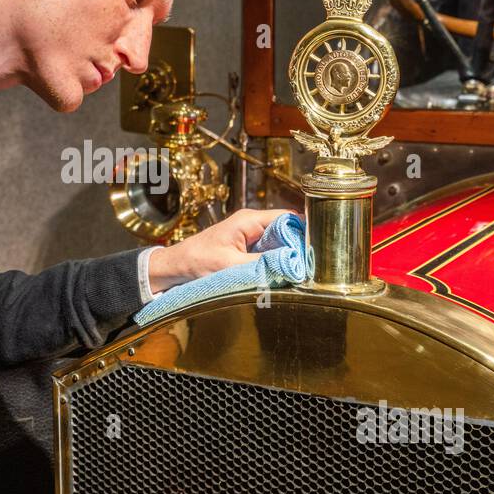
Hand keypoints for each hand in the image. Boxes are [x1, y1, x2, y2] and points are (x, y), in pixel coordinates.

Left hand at [146, 208, 300, 294]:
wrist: (175, 267)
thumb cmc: (196, 262)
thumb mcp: (230, 266)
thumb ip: (262, 265)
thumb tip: (291, 267)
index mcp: (249, 220)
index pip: (289, 218)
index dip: (306, 232)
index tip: (318, 249)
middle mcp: (252, 224)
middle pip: (288, 231)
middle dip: (300, 246)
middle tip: (314, 265)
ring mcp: (249, 236)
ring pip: (280, 243)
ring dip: (288, 256)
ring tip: (302, 272)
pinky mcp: (246, 249)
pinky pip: (269, 252)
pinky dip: (277, 262)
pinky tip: (283, 274)